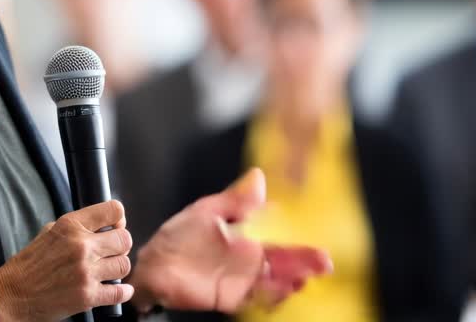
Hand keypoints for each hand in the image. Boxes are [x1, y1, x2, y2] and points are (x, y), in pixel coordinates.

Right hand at [0, 200, 134, 321]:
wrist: (12, 295)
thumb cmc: (28, 265)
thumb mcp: (48, 232)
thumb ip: (76, 227)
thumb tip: (103, 226)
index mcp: (69, 225)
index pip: (113, 211)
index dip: (119, 219)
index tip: (115, 227)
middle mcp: (80, 245)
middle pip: (125, 238)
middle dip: (120, 246)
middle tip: (111, 253)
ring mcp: (85, 271)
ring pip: (124, 265)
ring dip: (118, 269)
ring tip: (107, 272)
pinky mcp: (88, 296)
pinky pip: (121, 292)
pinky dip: (121, 292)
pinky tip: (114, 289)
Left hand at [129, 168, 332, 313]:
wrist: (152, 264)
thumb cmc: (177, 236)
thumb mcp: (206, 211)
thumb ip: (234, 199)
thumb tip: (258, 177)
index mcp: (244, 238)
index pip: (278, 240)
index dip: (299, 243)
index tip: (317, 242)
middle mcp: (247, 261)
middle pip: (282, 263)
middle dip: (304, 263)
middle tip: (322, 262)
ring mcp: (240, 280)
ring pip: (272, 281)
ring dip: (290, 280)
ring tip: (303, 277)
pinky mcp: (230, 297)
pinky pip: (254, 298)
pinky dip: (269, 296)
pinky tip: (281, 292)